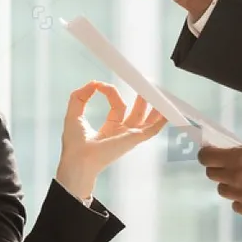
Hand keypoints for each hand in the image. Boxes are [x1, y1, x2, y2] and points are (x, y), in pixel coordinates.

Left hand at [55, 82, 167, 200]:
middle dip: (141, 98)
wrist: (78, 158)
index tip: (100, 85)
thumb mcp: (74, 113)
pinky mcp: (134, 139)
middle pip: (136, 112)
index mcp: (110, 128)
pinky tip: (168, 111)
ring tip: (158, 92)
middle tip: (144, 83)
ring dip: (154, 106)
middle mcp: (122, 132)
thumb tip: (93, 83)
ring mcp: (129, 136)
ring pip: (147, 119)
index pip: (117, 105)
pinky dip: (161, 120)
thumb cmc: (74, 144)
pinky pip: (152, 129)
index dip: (111, 92)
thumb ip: (80, 96)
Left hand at [199, 141, 241, 217]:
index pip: (207, 158)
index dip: (205, 155)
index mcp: (237, 159)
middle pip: (212, 175)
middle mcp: (236, 178)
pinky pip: (237, 206)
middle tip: (227, 167)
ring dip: (230, 185)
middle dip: (217, 169)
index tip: (207, 154)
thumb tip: (227, 154)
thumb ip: (241, 151)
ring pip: (224, 191)